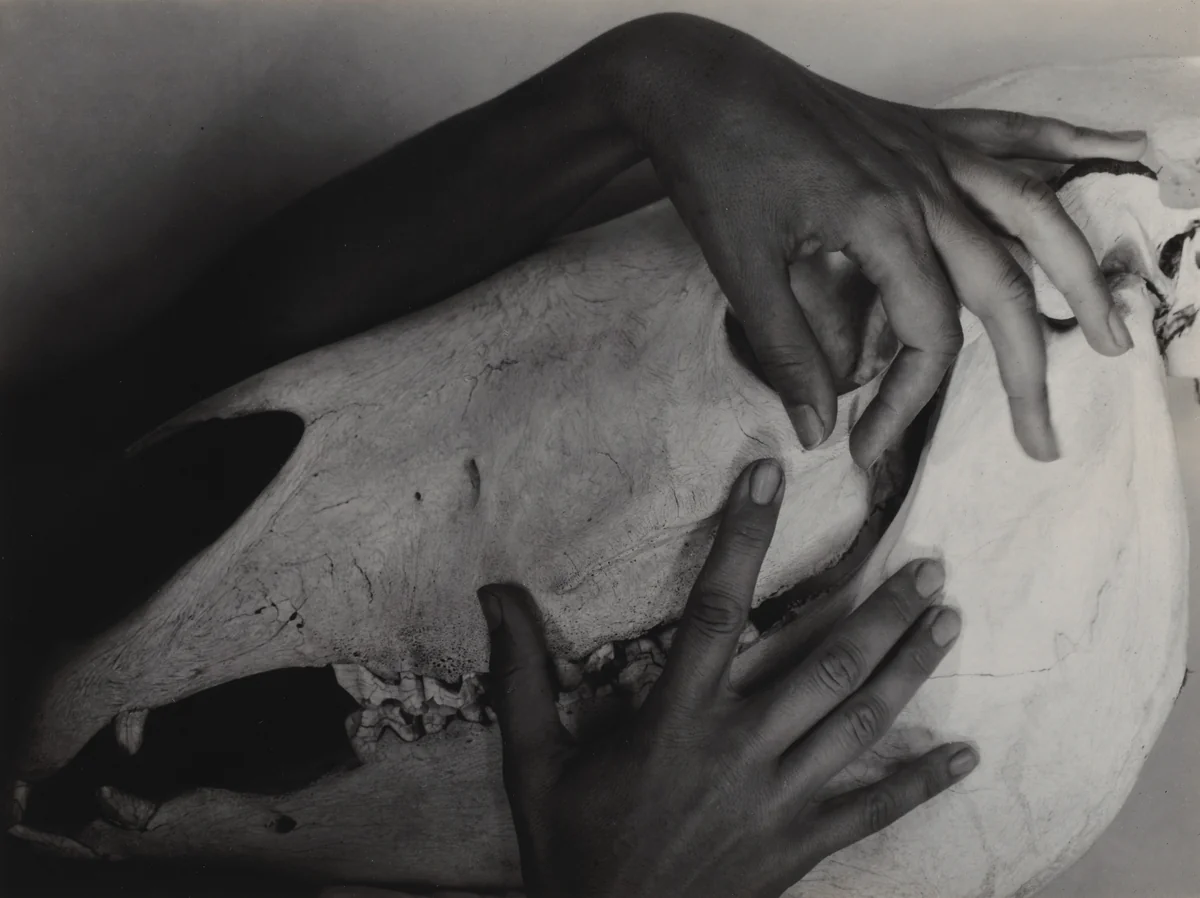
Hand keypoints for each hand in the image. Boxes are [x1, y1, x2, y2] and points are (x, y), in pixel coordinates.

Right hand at [476, 458, 975, 897]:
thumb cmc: (572, 847)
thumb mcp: (533, 760)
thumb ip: (522, 672)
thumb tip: (494, 591)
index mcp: (675, 719)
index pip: (715, 607)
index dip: (743, 537)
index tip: (770, 478)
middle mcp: (737, 747)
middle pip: (823, 665)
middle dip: (879, 611)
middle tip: (927, 567)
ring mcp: (778, 799)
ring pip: (858, 723)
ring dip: (907, 669)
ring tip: (948, 621)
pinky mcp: (801, 846)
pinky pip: (872, 810)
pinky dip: (921, 783)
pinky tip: (964, 756)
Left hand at [599, 13, 1144, 466]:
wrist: (698, 81)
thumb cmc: (715, 168)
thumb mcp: (744, 270)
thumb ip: (789, 353)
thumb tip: (818, 430)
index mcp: (883, 222)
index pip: (929, 334)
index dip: (905, 403)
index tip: (867, 446)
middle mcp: (924, 184)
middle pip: (1003, 286)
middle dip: (1027, 371)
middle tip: (1042, 442)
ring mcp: (930, 150)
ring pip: (1032, 210)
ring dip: (1080, 275)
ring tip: (1112, 334)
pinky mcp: (922, 129)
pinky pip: (1011, 136)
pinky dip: (1066, 147)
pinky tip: (1117, 150)